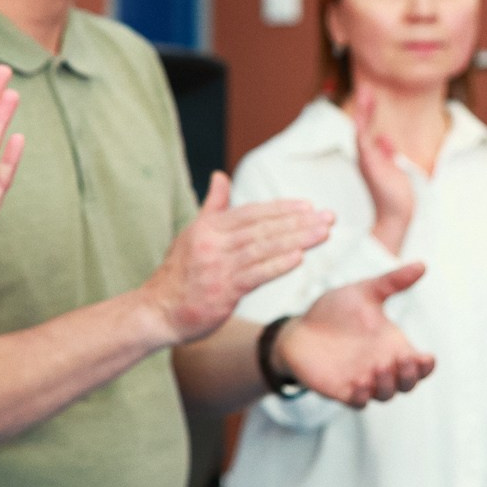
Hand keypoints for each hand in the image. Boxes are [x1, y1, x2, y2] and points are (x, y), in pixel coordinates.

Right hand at [140, 173, 333, 344]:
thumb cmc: (179, 274)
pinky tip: (299, 257)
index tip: (309, 206)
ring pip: (264, 248)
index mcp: (207, 228)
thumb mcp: (192, 234)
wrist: (156, 311)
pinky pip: (256, 275)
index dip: (281, 208)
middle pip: (262, 228)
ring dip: (297, 240)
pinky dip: (278, 265)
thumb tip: (220, 176)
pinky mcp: (222, 292)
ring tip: (324, 234)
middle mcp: (212, 244)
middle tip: (329, 217)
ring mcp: (217, 267)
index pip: (251, 213)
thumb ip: (212, 206)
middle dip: (299, 222)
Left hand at [275, 263, 435, 406]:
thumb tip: (422, 264)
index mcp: (393, 347)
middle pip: (407, 384)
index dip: (427, 365)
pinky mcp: (341, 390)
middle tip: (401, 360)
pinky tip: (359, 382)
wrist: (298, 329)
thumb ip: (391, 282)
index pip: (421, 365)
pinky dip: (361, 396)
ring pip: (385, 395)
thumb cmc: (334, 313)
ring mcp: (363, 381)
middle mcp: (382, 367)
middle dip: (410, 376)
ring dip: (386, 385)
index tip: (425, 356)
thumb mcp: (363, 293)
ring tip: (377, 366)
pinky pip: (357, 402)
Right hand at [352, 92, 416, 253]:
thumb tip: (385, 138)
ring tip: (365, 96)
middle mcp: (366, 157)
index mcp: (372, 156)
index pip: (368, 129)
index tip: (369, 95)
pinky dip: (362, 130)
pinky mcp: (370, 166)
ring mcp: (366, 161)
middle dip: (364, 108)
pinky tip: (362, 118)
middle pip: (362, 127)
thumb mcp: (395, 168)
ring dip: (363, 114)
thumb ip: (388, 153)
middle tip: (364, 89)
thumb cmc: (397, 196)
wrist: (397, 215)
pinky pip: (363, 144)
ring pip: (361, 132)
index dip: (368, 112)